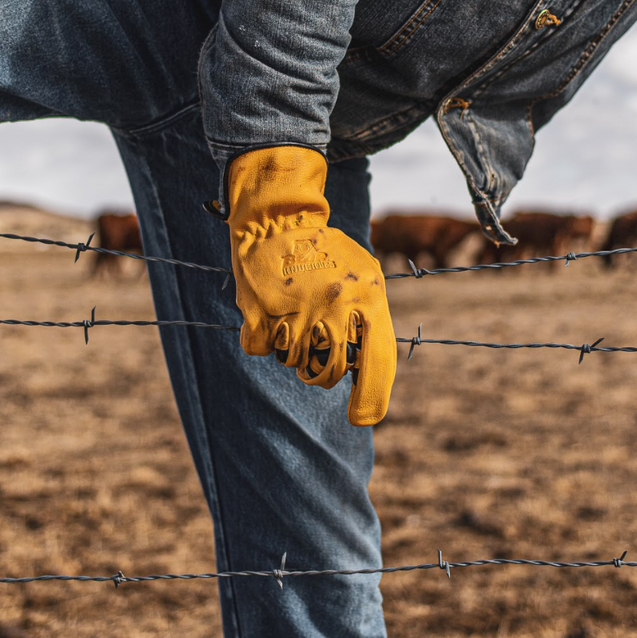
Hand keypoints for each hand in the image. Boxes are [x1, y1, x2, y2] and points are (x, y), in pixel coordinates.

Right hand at [226, 147, 396, 424]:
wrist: (279, 219)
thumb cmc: (328, 253)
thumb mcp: (365, 276)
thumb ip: (372, 318)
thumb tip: (372, 372)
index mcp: (367, 298)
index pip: (377, 361)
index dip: (372, 399)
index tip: (362, 418)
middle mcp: (334, 306)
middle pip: (328, 372)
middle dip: (321, 371)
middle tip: (315, 348)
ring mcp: (296, 309)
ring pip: (292, 362)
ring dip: (291, 349)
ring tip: (293, 315)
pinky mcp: (259, 311)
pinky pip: (261, 349)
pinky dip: (262, 338)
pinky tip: (269, 311)